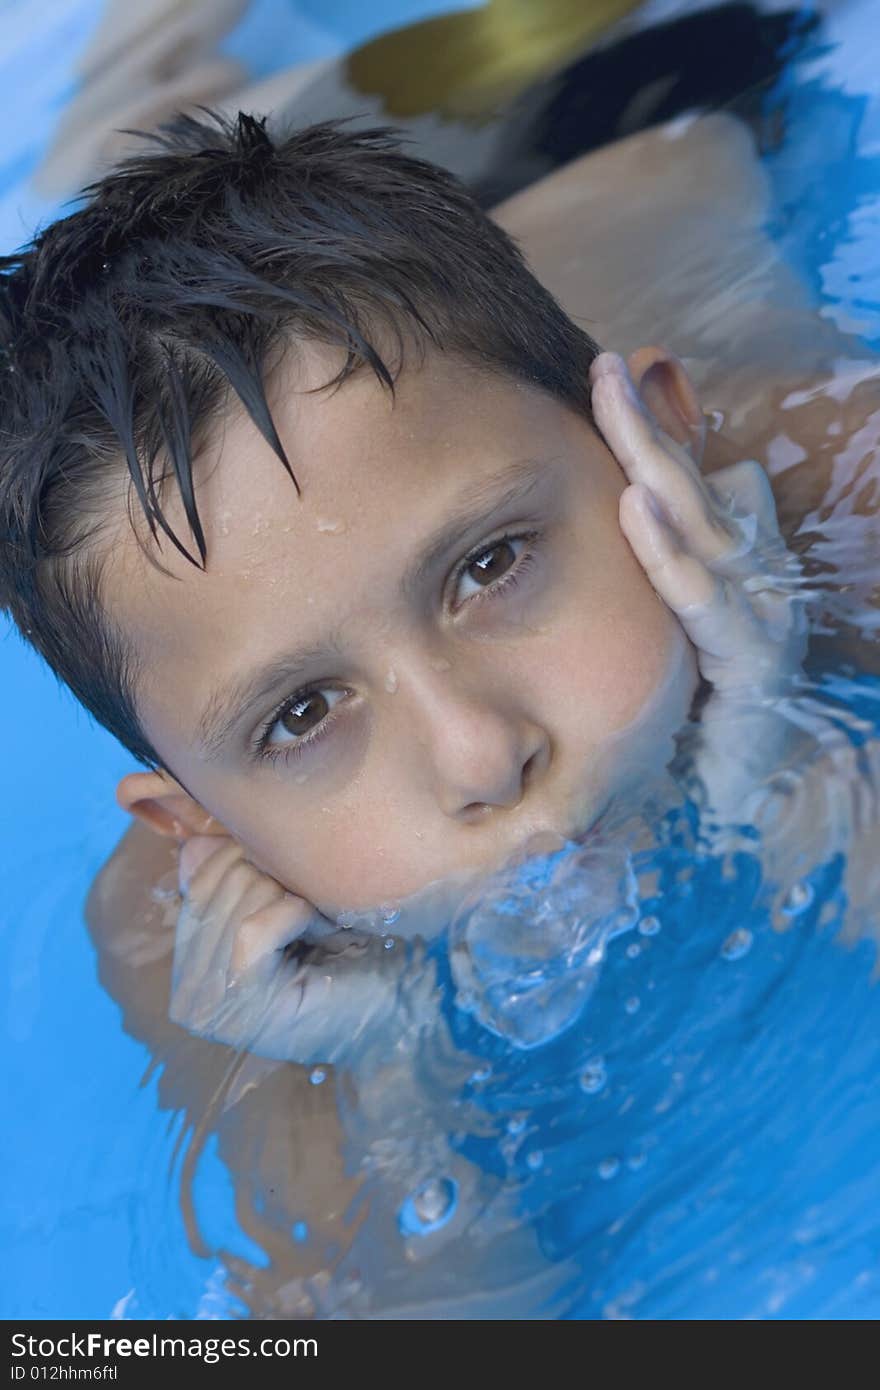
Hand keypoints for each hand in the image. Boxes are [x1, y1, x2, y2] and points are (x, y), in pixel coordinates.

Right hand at [170, 834, 413, 1065]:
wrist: (399, 1015)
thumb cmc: (352, 961)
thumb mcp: (283, 910)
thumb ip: (235, 882)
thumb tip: (195, 843)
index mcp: (191, 970)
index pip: (199, 881)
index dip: (254, 865)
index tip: (298, 892)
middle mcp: (188, 995)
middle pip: (219, 883)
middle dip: (278, 882)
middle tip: (317, 916)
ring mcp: (207, 1006)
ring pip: (238, 899)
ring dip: (295, 900)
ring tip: (324, 930)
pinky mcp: (239, 1004)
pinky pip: (254, 928)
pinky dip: (299, 916)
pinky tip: (327, 936)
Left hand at [589, 351, 810, 825]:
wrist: (746, 794)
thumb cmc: (700, 710)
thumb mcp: (671, 627)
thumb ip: (661, 567)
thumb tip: (643, 497)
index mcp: (727, 558)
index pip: (682, 480)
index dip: (647, 427)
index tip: (604, 370)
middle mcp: (749, 572)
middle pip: (689, 486)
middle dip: (643, 425)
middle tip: (601, 367)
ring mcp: (759, 609)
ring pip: (701, 527)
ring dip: (655, 464)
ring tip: (614, 407)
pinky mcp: (757, 657)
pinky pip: (704, 599)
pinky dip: (670, 553)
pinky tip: (637, 509)